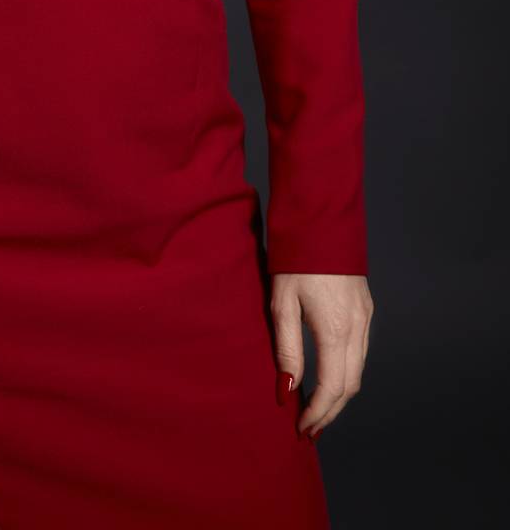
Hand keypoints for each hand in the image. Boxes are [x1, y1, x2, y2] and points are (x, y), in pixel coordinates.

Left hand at [270, 272, 373, 438]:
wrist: (320, 218)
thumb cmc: (294, 258)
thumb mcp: (282, 303)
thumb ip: (287, 349)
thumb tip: (288, 389)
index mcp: (336, 329)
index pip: (333, 388)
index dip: (318, 414)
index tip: (301, 429)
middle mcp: (358, 327)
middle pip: (350, 385)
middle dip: (330, 411)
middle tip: (309, 428)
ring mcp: (365, 317)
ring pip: (358, 370)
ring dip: (340, 394)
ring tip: (316, 408)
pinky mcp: (365, 308)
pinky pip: (361, 351)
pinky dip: (346, 371)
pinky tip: (329, 375)